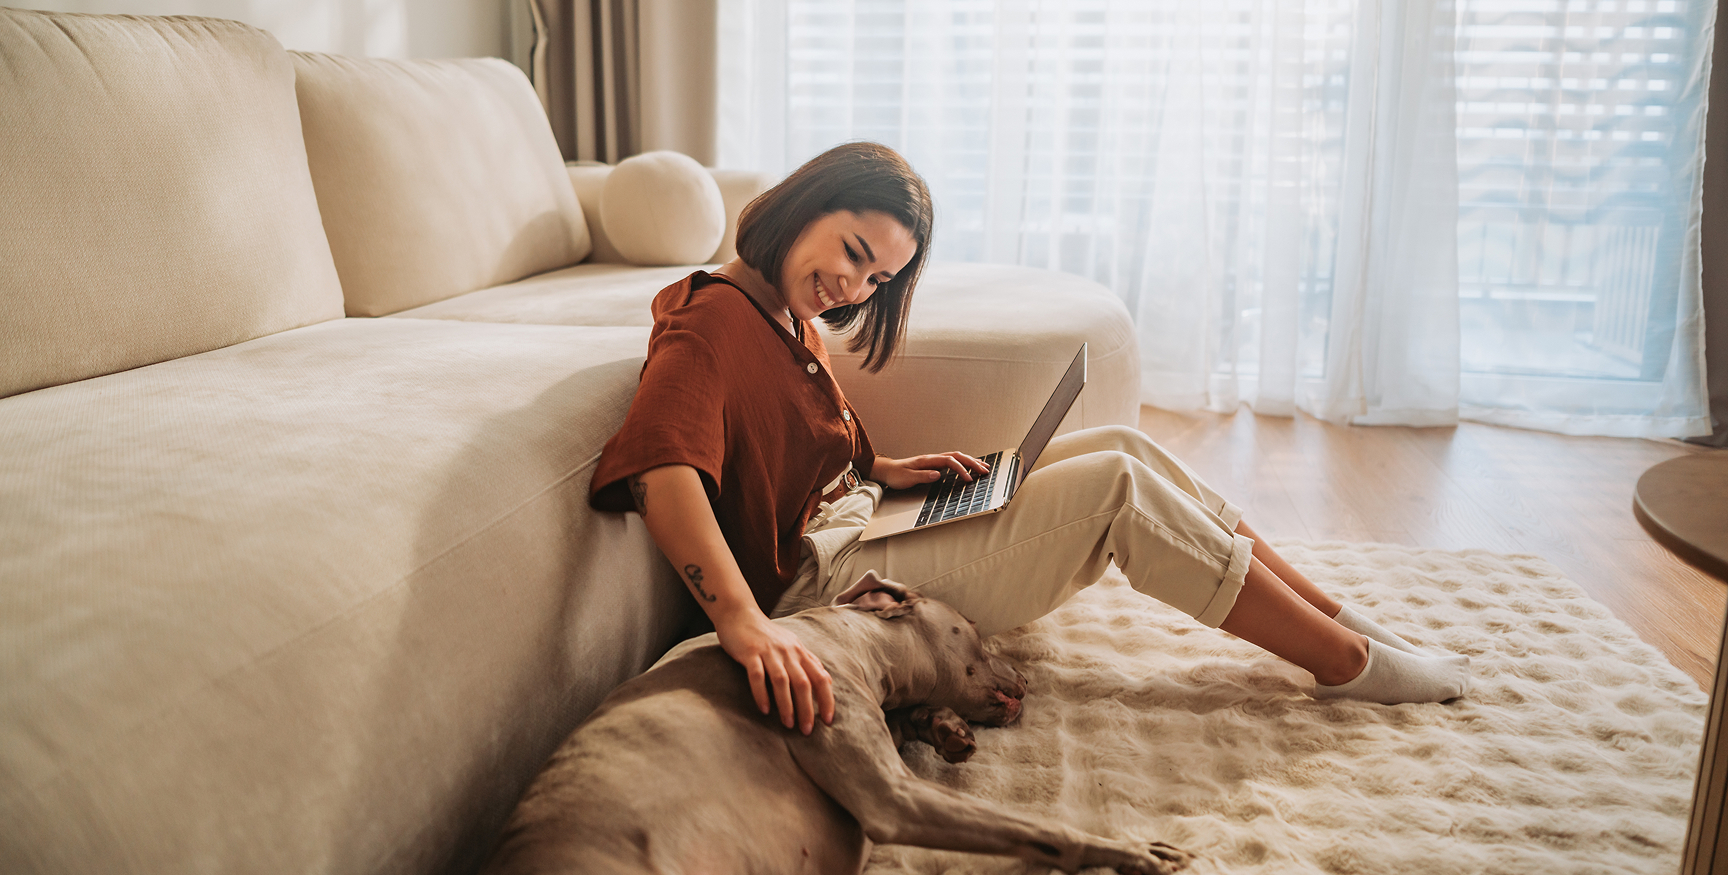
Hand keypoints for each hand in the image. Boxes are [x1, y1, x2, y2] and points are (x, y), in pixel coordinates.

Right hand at [713, 607, 834, 733]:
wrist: (739, 614)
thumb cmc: (766, 634)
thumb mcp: (791, 644)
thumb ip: (808, 661)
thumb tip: (826, 680)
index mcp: (799, 651)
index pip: (820, 677)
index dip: (827, 699)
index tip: (828, 720)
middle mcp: (788, 651)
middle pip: (803, 683)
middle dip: (807, 709)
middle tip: (807, 730)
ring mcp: (768, 651)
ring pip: (782, 681)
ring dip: (787, 705)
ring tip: (788, 724)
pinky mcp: (750, 653)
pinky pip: (757, 676)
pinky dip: (762, 694)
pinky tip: (765, 710)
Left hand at [871, 452, 990, 489]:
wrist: (887, 470)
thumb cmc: (896, 475)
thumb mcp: (907, 477)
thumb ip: (922, 476)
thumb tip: (938, 474)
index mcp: (928, 460)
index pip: (950, 461)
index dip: (961, 469)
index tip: (969, 479)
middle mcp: (933, 458)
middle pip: (957, 456)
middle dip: (972, 462)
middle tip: (985, 470)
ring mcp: (934, 460)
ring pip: (957, 457)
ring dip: (971, 461)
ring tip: (983, 467)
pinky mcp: (934, 464)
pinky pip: (952, 461)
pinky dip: (963, 463)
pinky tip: (969, 467)